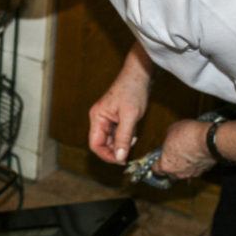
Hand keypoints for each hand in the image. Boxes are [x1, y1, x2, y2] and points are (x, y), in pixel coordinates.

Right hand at [89, 44, 152, 163]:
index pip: (95, 144)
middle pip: (102, 143)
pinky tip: (134, 133)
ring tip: (133, 138)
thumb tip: (119, 158)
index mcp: (97, 117)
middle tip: (129, 153)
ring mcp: (107, 118)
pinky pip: (117, 133)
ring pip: (111, 139)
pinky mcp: (116, 117)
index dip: (106, 155)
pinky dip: (125, 136)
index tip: (121, 161)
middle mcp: (99, 118)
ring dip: (121, 143)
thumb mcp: (130, 117)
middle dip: (115, 150)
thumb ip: (123, 138)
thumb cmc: (133, 91)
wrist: (140, 74)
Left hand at [154, 119, 215, 179]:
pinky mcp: (204, 171)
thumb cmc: (188, 135)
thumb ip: (167, 139)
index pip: (156, 170)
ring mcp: (192, 173)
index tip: (157, 158)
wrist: (210, 139)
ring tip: (186, 151)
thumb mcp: (171, 130)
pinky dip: (195, 162)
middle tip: (172, 153)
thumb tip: (169, 137)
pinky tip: (196, 152)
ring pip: (184, 171)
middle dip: (171, 163)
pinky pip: (196, 167)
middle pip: (170, 172)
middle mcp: (178, 173)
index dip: (156, 163)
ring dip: (184, 163)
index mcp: (166, 165)